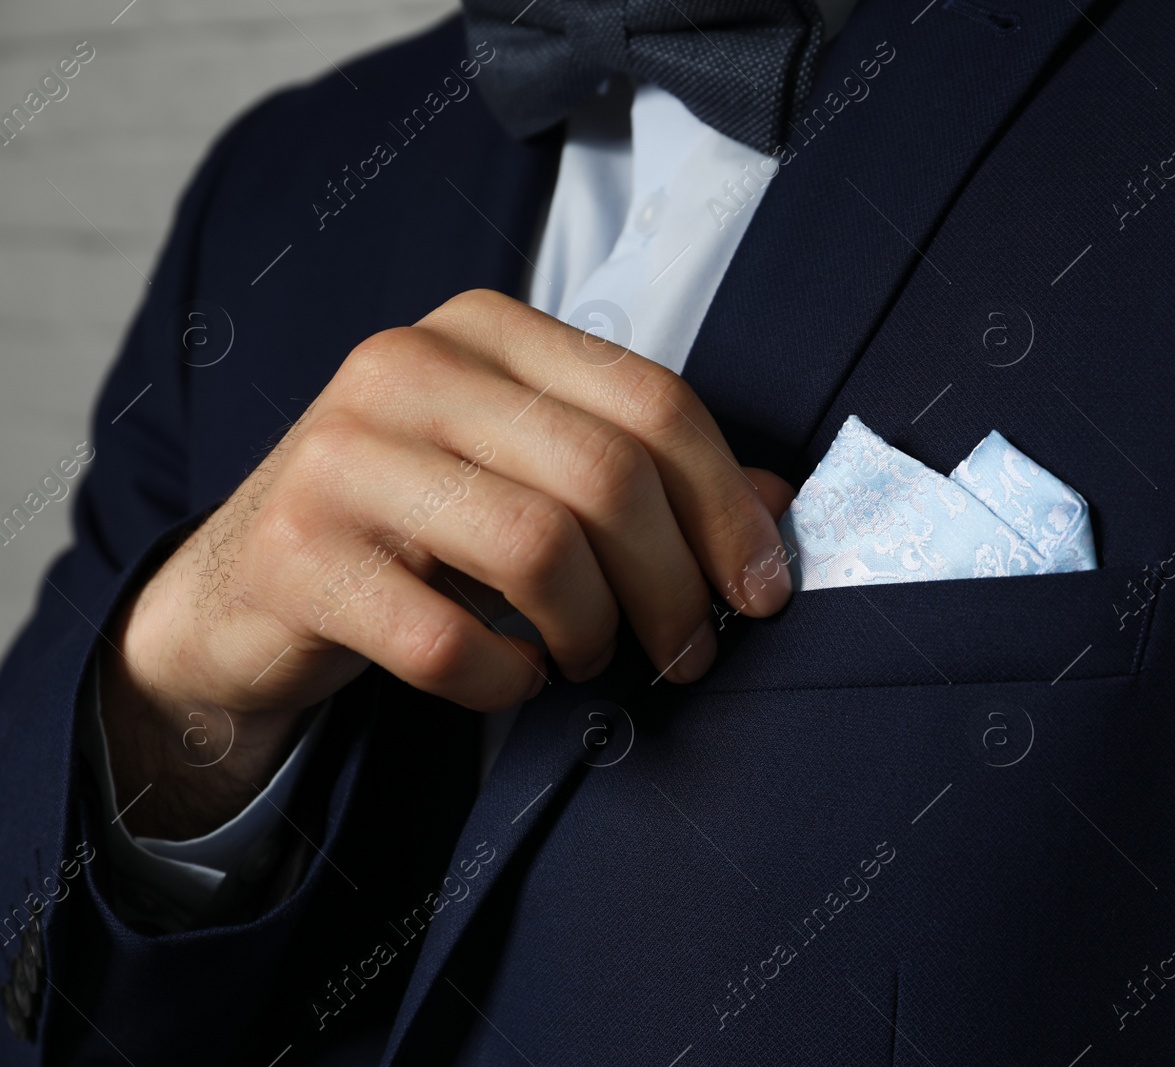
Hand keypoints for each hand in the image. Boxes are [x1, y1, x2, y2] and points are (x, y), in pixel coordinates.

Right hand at [101, 289, 794, 836]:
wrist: (243, 592)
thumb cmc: (417, 527)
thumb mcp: (529, 476)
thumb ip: (647, 475)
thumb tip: (777, 504)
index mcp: (484, 329)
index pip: (653, 401)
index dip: (727, 506)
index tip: (763, 591)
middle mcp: (407, 367)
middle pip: (607, 475)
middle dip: (676, 586)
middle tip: (690, 653)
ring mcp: (341, 456)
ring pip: (539, 549)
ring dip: (595, 631)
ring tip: (592, 657)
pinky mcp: (299, 556)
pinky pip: (450, 641)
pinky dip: (506, 679)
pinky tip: (511, 677)